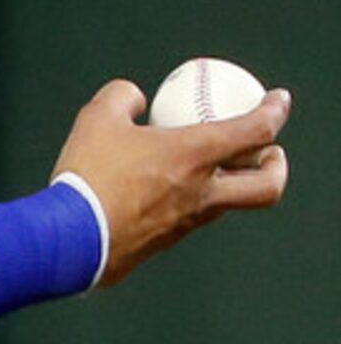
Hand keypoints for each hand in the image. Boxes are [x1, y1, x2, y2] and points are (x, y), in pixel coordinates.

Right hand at [56, 78, 291, 284]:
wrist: (66, 239)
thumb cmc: (87, 176)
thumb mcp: (96, 120)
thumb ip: (121, 97)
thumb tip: (135, 97)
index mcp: (195, 155)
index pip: (258, 130)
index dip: (275, 111)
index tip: (277, 102)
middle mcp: (201, 193)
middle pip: (267, 187)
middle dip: (275, 168)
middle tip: (267, 154)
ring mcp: (183, 224)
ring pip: (223, 206)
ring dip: (224, 186)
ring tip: (202, 172)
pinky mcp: (159, 246)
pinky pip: (182, 223)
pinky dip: (182, 206)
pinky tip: (155, 196)